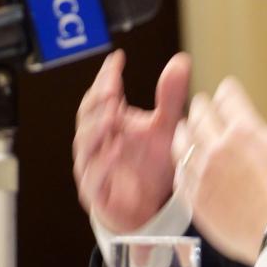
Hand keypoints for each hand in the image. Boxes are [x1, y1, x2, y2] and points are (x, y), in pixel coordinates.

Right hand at [73, 49, 188, 232]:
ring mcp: (93, 166)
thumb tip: (181, 60)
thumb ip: (171, 95)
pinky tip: (116, 150)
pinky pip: (94, 176)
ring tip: (112, 112)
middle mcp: (97, 142)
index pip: (101, 95)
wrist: (151, 206)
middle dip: (98, 100)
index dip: (106, 77)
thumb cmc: (152, 163)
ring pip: (86, 144)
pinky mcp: (97, 192)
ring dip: (97, 127)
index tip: (117, 59)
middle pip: (88, 116)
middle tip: (112, 86)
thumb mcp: (167, 125)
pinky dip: (103, 163)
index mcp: (110, 123)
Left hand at [174, 76, 266, 264]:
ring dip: (185, 132)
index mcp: (244, 131)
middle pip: (199, 115)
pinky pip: (180, 176)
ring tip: (187, 128)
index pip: (227, 98)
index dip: (228, 90)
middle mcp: (218, 149)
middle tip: (204, 103)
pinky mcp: (197, 200)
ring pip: (182, 144)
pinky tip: (185, 165)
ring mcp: (203, 176)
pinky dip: (181, 166)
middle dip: (202, 106)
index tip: (228, 89)